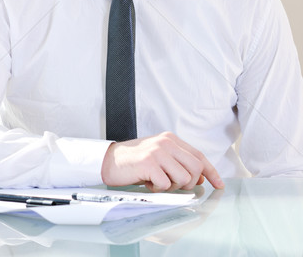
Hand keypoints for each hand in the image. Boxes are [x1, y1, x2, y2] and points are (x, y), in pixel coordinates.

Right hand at [101, 132, 223, 190]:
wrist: (109, 160)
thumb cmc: (135, 162)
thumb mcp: (160, 157)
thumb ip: (178, 163)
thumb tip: (201, 177)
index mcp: (170, 139)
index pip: (198, 155)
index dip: (211, 171)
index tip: (219, 184)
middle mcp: (166, 142)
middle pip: (195, 167)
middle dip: (189, 182)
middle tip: (173, 184)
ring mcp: (158, 151)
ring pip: (183, 178)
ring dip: (172, 186)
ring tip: (157, 181)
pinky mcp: (149, 163)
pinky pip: (166, 184)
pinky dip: (158, 189)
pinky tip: (147, 182)